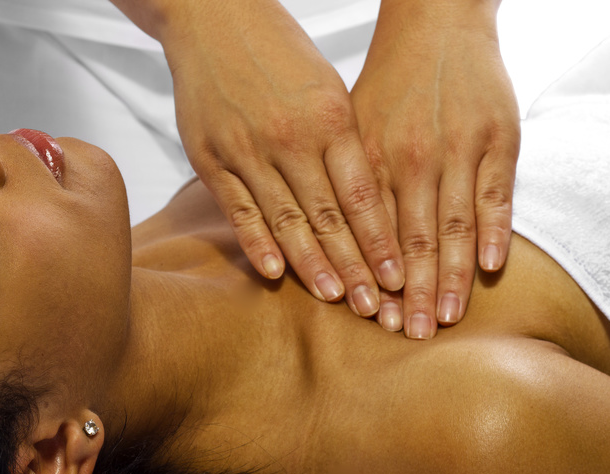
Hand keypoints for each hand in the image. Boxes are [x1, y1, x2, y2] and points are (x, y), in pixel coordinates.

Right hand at [158, 0, 405, 317]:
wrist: (214, 17)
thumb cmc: (280, 53)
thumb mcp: (325, 88)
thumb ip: (344, 143)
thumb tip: (367, 202)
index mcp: (329, 118)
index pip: (362, 194)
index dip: (381, 241)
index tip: (399, 278)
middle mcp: (291, 137)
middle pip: (329, 217)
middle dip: (354, 266)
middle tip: (375, 308)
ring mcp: (247, 149)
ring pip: (286, 219)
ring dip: (312, 265)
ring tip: (333, 299)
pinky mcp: (211, 157)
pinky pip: (238, 208)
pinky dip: (256, 242)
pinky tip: (273, 271)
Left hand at [350, 0, 519, 337]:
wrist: (435, 27)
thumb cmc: (385, 87)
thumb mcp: (347, 132)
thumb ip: (340, 186)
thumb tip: (317, 243)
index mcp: (369, 160)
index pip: (371, 233)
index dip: (373, 279)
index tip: (373, 318)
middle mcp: (411, 158)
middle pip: (412, 238)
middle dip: (411, 292)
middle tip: (410, 333)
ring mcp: (457, 149)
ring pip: (453, 225)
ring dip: (451, 276)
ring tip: (446, 316)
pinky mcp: (498, 139)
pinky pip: (496, 194)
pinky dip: (495, 232)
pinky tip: (489, 268)